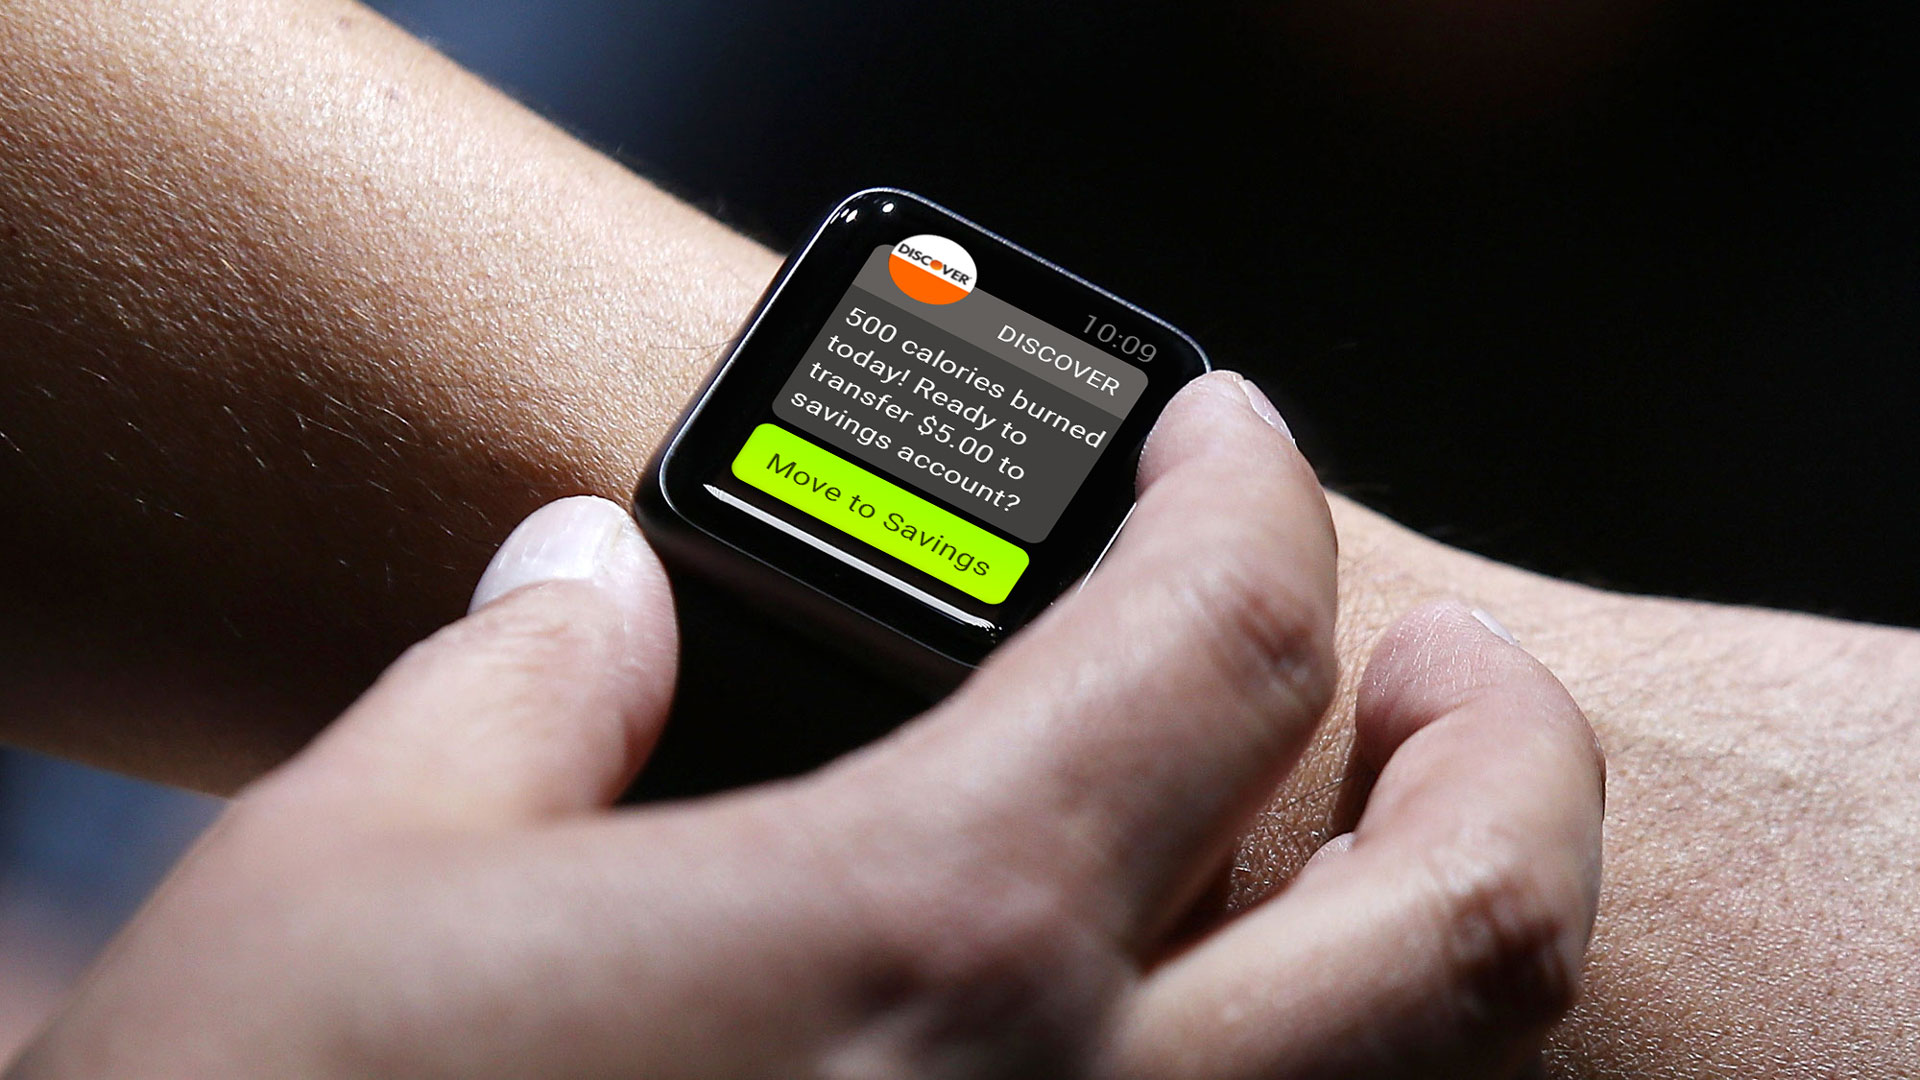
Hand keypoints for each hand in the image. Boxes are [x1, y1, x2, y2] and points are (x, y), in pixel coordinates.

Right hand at [11, 375, 1602, 1077]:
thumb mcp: (348, 882)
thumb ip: (519, 685)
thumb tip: (592, 581)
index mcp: (927, 939)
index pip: (1224, 630)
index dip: (1243, 484)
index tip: (1217, 436)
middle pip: (1479, 911)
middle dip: (1506, 741)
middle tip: (1428, 664)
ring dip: (1448, 936)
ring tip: (1355, 848)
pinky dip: (1302, 1077)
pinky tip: (1183, 1023)